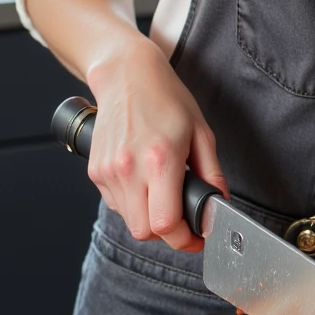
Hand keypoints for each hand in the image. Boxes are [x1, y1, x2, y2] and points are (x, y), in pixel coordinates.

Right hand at [85, 32, 227, 252]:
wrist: (126, 76)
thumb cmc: (166, 99)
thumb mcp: (201, 132)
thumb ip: (212, 174)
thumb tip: (219, 204)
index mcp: (160, 159)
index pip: (166, 224)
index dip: (184, 239)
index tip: (196, 238)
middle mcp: (129, 168)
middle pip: (144, 231)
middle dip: (167, 232)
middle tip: (182, 218)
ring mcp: (107, 171)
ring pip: (129, 221)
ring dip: (148, 217)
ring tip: (162, 191)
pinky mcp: (95, 171)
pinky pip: (116, 204)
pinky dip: (132, 203)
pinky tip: (143, 180)